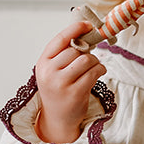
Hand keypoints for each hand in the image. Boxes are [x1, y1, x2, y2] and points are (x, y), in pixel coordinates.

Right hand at [34, 21, 106, 142]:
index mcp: (43, 63)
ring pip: (86, 60)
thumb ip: (63, 54)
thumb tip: (84, 33)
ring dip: (95, 61)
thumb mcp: (53, 71)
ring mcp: (62, 83)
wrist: (57, 118)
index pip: (60, 39)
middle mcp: (50, 72)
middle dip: (87, 52)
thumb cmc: (58, 90)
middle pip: (76, 50)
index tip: (87, 25)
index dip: (75, 29)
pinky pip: (94, 73)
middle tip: (88, 60)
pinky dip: (100, 70)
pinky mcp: (76, 93)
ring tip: (94, 67)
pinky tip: (98, 72)